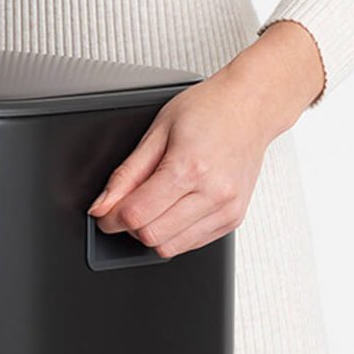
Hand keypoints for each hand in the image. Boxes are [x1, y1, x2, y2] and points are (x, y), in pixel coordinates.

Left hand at [88, 20, 324, 257]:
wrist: (252, 105)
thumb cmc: (209, 109)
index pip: (136, 215)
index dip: (111, 219)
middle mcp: (212, 192)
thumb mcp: (157, 131)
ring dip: (152, 232)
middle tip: (130, 204)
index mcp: (189, 167)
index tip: (105, 213)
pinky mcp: (233, 219)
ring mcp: (226, 208)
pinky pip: (189, 245)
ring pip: (169, 248)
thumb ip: (125, 175)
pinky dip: (174, 234)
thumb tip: (101, 207)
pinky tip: (176, 208)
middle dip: (130, 226)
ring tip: (157, 203)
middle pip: (150, 236)